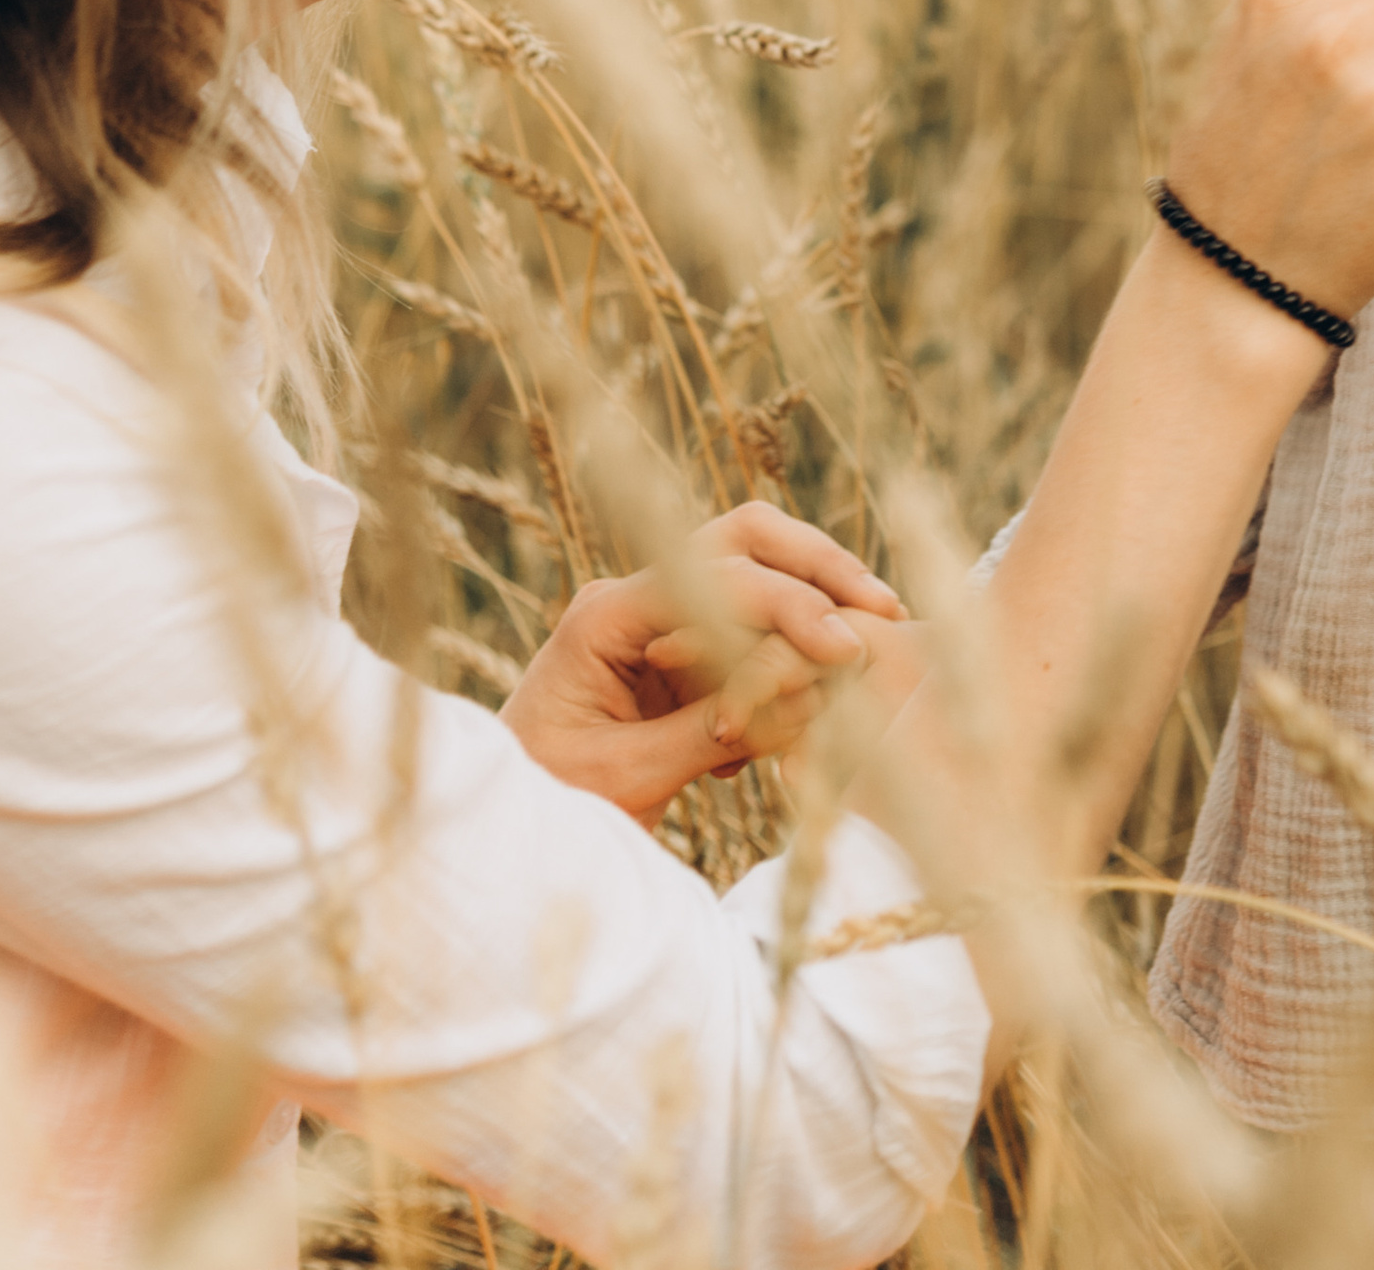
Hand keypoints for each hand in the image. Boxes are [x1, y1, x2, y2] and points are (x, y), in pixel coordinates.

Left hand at [500, 504, 903, 824]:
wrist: (491, 833)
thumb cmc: (547, 807)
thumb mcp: (629, 777)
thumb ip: (713, 729)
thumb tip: (806, 693)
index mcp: (606, 616)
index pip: (717, 577)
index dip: (790, 606)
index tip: (847, 648)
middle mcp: (633, 599)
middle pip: (742, 541)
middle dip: (815, 568)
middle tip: (882, 609)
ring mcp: (654, 621)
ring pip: (753, 576)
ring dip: (811, 603)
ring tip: (868, 649)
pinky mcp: (672, 657)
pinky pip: (746, 632)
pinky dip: (786, 652)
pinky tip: (814, 699)